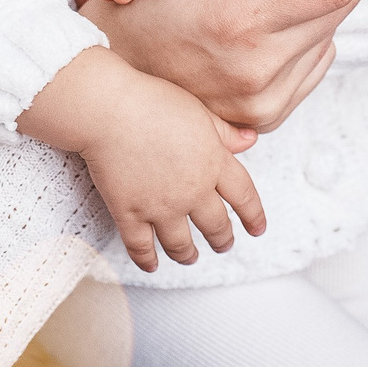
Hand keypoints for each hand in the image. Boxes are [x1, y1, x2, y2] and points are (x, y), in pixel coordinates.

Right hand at [17, 47, 267, 270]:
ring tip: (190, 258)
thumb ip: (226, 132)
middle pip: (216, 225)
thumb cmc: (153, 101)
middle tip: (224, 245)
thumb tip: (251, 140)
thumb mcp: (199, 111)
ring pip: (181, 243)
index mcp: (214, 163)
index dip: (254, 216)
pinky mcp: (130, 213)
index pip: (245, 197)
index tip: (257, 228)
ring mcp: (161, 206)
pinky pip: (141, 246)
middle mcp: (193, 191)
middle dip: (222, 239)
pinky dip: (147, 259)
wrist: (109, 110)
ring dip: (188, 255)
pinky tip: (152, 265)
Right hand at [80, 0, 365, 130]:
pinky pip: (313, 67)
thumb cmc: (142, 14)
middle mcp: (261, 68)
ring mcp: (265, 101)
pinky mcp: (266, 118)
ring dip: (315, 7)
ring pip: (331, 36)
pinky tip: (275, 25)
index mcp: (242, 21)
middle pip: (339, 6)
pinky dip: (304, 40)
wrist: (110, 80)